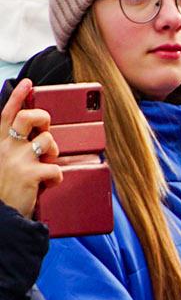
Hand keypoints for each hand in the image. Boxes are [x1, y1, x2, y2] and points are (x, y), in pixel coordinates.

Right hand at [0, 80, 61, 218]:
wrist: (1, 216)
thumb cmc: (5, 188)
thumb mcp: (3, 162)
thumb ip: (13, 147)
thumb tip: (34, 135)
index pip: (7, 114)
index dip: (18, 97)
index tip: (28, 83)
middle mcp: (5, 148)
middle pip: (28, 118)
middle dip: (43, 118)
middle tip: (45, 130)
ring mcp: (17, 160)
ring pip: (47, 141)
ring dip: (52, 153)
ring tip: (44, 166)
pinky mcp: (29, 174)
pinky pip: (56, 168)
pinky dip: (56, 177)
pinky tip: (46, 184)